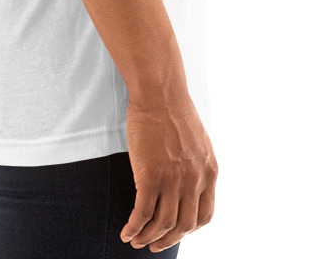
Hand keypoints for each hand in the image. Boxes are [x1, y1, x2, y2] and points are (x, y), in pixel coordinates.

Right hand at [120, 88, 217, 251]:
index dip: (189, 229)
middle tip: (153, 246)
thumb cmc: (173, 110)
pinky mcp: (150, 176)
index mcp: (209, 171)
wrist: (159, 92)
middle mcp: (194, 180)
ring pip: (162, 224)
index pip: (204, 215)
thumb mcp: (197, 141)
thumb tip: (188, 182)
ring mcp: (173, 180)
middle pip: (183, 225)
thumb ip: (196, 165)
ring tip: (136, 241)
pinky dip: (134, 228)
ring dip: (148, 238)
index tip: (176, 232)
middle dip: (167, 240)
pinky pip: (142, 213)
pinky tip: (126, 232)